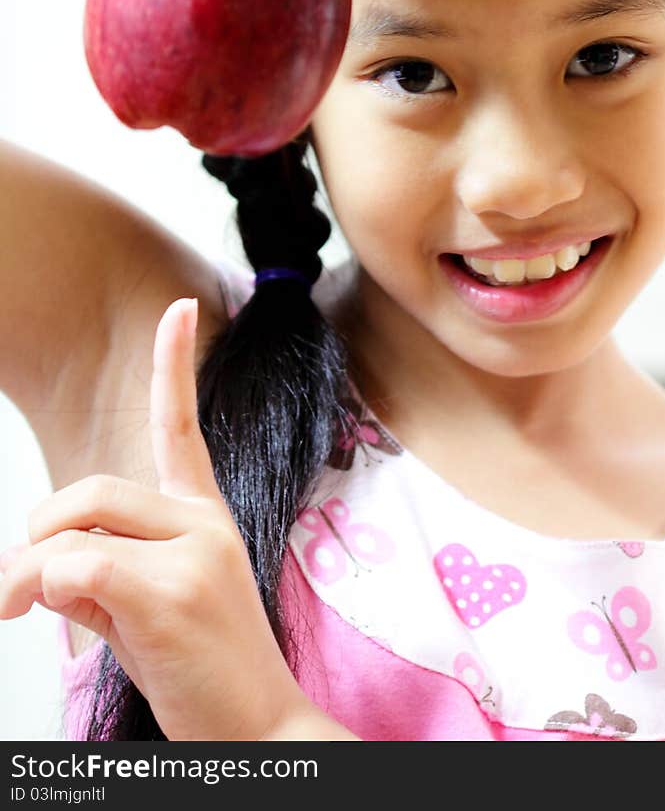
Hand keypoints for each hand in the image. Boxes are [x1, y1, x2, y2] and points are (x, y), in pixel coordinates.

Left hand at [0, 298, 310, 740]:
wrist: (260, 736)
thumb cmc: (201, 673)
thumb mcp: (146, 608)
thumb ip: (101, 568)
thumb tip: (33, 565)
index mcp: (204, 518)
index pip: (181, 428)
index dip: (174, 364)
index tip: (179, 308)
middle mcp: (204, 522)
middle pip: (89, 491)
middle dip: (36, 537)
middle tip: (13, 593)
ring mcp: (194, 553)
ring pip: (73, 532)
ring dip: (31, 579)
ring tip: (41, 624)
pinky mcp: (172, 592)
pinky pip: (74, 569)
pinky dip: (46, 597)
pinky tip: (76, 636)